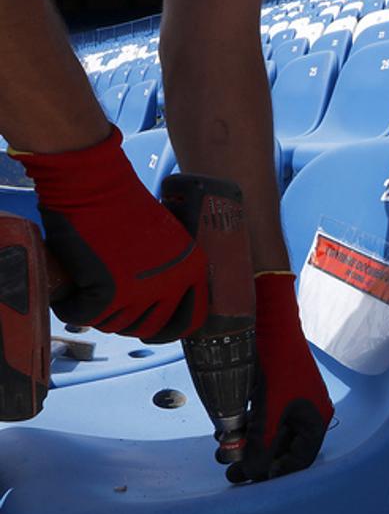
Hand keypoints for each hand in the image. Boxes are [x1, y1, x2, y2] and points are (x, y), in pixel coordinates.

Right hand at [14, 125, 208, 341]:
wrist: (95, 184)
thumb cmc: (125, 205)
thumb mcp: (168, 237)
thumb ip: (171, 269)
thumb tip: (160, 300)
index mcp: (193, 270)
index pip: (191, 321)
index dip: (169, 328)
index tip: (152, 327)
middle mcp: (172, 284)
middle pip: (149, 328)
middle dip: (129, 322)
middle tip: (111, 308)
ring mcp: (140, 291)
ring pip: (115, 325)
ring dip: (99, 313)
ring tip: (89, 290)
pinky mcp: (107, 293)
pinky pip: (84, 317)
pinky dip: (72, 309)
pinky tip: (70, 296)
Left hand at [226, 272, 332, 482]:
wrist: (270, 321)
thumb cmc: (276, 365)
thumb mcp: (267, 410)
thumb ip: (259, 445)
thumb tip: (251, 473)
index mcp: (316, 418)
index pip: (301, 458)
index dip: (278, 473)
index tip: (255, 482)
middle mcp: (307, 411)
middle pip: (283, 448)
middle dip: (257, 461)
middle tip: (232, 473)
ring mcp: (292, 400)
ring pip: (270, 433)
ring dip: (248, 445)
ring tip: (223, 452)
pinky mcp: (276, 389)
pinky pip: (264, 418)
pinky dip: (247, 427)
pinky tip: (227, 433)